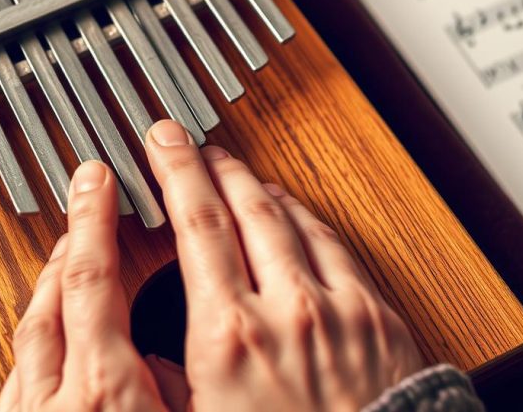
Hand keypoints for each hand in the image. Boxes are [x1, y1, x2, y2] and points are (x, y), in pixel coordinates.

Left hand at [0, 160, 168, 411]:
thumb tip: (182, 357)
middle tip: (85, 203)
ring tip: (65, 259)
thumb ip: (180, 385)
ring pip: (27, 333)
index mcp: (104, 388)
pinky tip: (41, 336)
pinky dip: (31, 344)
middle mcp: (56, 400)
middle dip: (71, 242)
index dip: (94, 222)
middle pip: (53, 297)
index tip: (95, 182)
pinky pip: (14, 376)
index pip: (93, 281)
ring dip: (46, 288)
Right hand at [144, 120, 423, 411]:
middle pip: (241, 207)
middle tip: (189, 142)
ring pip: (289, 217)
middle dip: (210, 165)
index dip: (177, 173)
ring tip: (232, 171)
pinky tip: (289, 209)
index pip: (197, 226)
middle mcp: (285, 309)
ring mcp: (336, 306)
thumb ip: (171, 381)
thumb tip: (147, 357)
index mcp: (230, 336)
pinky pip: (334, 244)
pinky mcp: (376, 313)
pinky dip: (304, 217)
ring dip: (255, 186)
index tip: (164, 145)